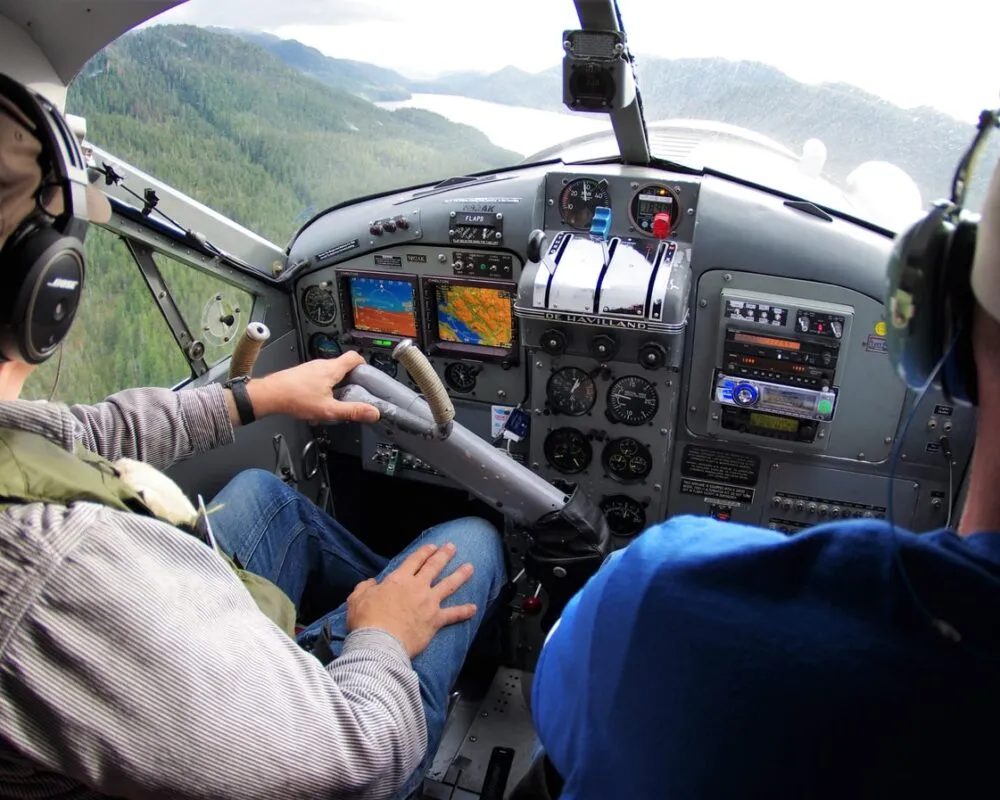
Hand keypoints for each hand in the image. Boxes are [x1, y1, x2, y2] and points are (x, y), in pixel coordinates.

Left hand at [248, 352, 378, 423]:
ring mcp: (310, 368)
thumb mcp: (328, 409)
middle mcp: (321, 365)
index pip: (354, 357)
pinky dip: (322, 389)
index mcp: (332, 369)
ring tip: (333, 402)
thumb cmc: (295, 398)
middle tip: (353, 394)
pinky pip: (318, 378)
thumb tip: (372, 412)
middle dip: (350, 381)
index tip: (367, 376)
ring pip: (329, 374)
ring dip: (335, 387)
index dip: (364, 365)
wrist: (269, 395)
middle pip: (343, 367)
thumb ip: (352, 411)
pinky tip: (317, 404)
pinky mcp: (302, 374)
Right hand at [346, 543, 476, 658]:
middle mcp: (417, 587)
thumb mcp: (357, 599)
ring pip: (449, 585)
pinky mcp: (435, 620)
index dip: (424, 552)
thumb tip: (371, 583)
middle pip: (434, 567)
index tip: (432, 546)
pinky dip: (464, 611)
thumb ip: (365, 588)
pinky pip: (453, 614)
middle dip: (444, 555)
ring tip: (470, 567)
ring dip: (460, 575)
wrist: (379, 642)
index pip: (414, 560)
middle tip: (453, 547)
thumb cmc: (366, 620)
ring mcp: (429, 603)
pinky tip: (474, 608)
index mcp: (399, 580)